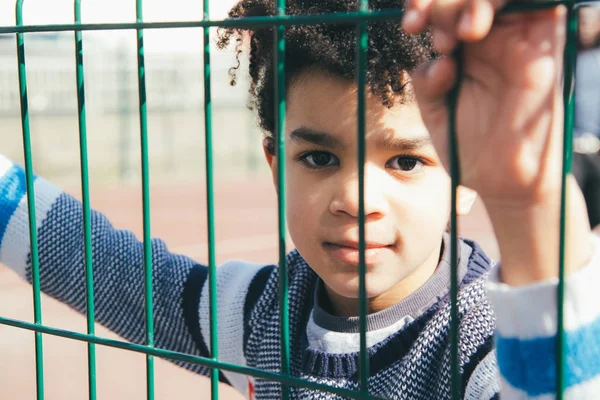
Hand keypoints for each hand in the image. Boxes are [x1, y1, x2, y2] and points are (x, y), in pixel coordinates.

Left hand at [406, 2, 566, 204]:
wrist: (501, 181)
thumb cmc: (469, 147)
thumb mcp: (435, 112)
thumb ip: (428, 81)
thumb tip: (439, 59)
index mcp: (462, 47)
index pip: (445, 4)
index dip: (425, 3)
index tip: (411, 25)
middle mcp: (491, 37)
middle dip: (444, 1)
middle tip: (433, 33)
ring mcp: (518, 40)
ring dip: (472, 1)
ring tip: (454, 36)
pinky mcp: (543, 49)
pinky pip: (542, 7)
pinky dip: (504, 2)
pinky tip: (474, 28)